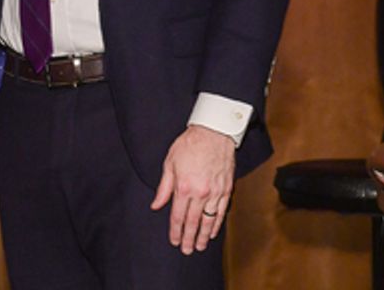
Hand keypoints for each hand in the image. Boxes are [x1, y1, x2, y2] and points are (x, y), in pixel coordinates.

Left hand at [149, 124, 234, 253]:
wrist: (213, 132)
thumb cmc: (189, 145)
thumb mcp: (169, 163)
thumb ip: (163, 188)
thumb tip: (156, 205)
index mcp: (183, 187)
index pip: (177, 216)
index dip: (175, 231)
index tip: (173, 241)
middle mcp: (200, 193)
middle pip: (193, 222)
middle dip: (188, 238)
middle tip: (186, 250)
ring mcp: (215, 192)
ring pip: (209, 220)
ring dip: (203, 236)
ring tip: (200, 246)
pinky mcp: (226, 189)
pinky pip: (221, 211)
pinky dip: (217, 224)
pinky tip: (213, 232)